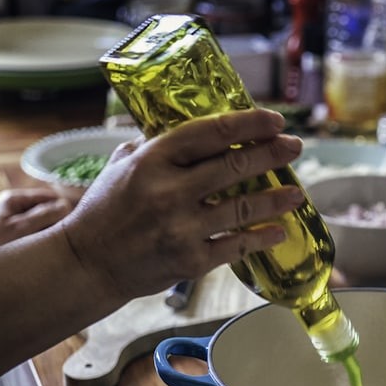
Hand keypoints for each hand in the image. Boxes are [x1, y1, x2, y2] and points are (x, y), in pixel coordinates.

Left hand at [0, 188, 71, 254]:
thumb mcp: (23, 228)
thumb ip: (47, 214)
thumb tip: (66, 205)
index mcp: (10, 198)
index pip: (48, 196)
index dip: (63, 208)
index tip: (74, 223)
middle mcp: (4, 204)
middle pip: (39, 207)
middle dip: (52, 220)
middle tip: (59, 237)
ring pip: (31, 219)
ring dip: (41, 230)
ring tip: (45, 244)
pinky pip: (21, 230)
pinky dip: (30, 237)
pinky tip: (31, 249)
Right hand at [59, 108, 303, 300]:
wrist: (87, 263)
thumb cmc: (105, 210)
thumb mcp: (121, 165)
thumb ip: (154, 144)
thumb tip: (193, 129)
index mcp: (152, 160)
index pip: (211, 132)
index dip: (249, 124)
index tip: (275, 121)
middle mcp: (169, 191)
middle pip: (236, 166)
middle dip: (273, 154)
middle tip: (294, 148)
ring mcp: (182, 228)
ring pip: (243, 208)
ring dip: (276, 198)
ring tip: (297, 192)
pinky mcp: (190, 260)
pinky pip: (236, 246)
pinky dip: (262, 238)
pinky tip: (279, 231)